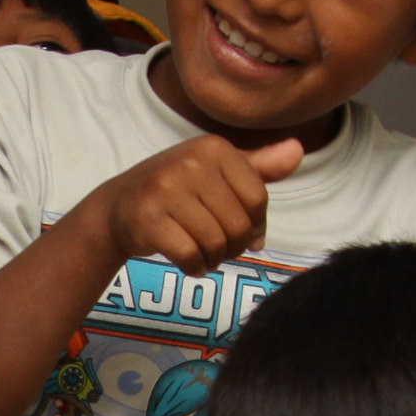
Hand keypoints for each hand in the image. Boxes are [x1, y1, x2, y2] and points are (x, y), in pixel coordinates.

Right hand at [93, 136, 302, 274]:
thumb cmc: (177, 191)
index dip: (255, 225)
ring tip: (204, 254)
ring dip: (215, 259)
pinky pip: (190, 255)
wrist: (117, 207)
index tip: (242, 232)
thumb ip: (259, 167)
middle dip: (234, 247)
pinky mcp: (148, 218)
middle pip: (238, 224)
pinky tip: (190, 263)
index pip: (257, 199)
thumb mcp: (217, 172)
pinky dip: (195, 268)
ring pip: (216, 243)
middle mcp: (190, 162)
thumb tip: (298, 150)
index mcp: (214, 148)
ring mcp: (166, 189)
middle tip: (219, 248)